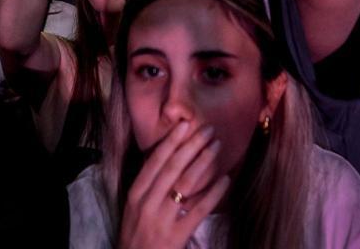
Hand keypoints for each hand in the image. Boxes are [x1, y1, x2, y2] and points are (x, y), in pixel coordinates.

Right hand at [116, 121, 228, 248]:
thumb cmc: (136, 234)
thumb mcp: (134, 208)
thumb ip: (147, 185)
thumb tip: (165, 156)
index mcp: (135, 194)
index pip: (155, 161)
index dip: (171, 141)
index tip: (185, 124)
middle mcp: (147, 203)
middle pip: (173, 167)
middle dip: (192, 145)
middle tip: (208, 129)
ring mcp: (162, 219)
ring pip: (186, 184)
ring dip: (204, 162)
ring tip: (217, 146)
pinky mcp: (177, 235)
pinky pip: (199, 209)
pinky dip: (213, 193)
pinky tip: (225, 180)